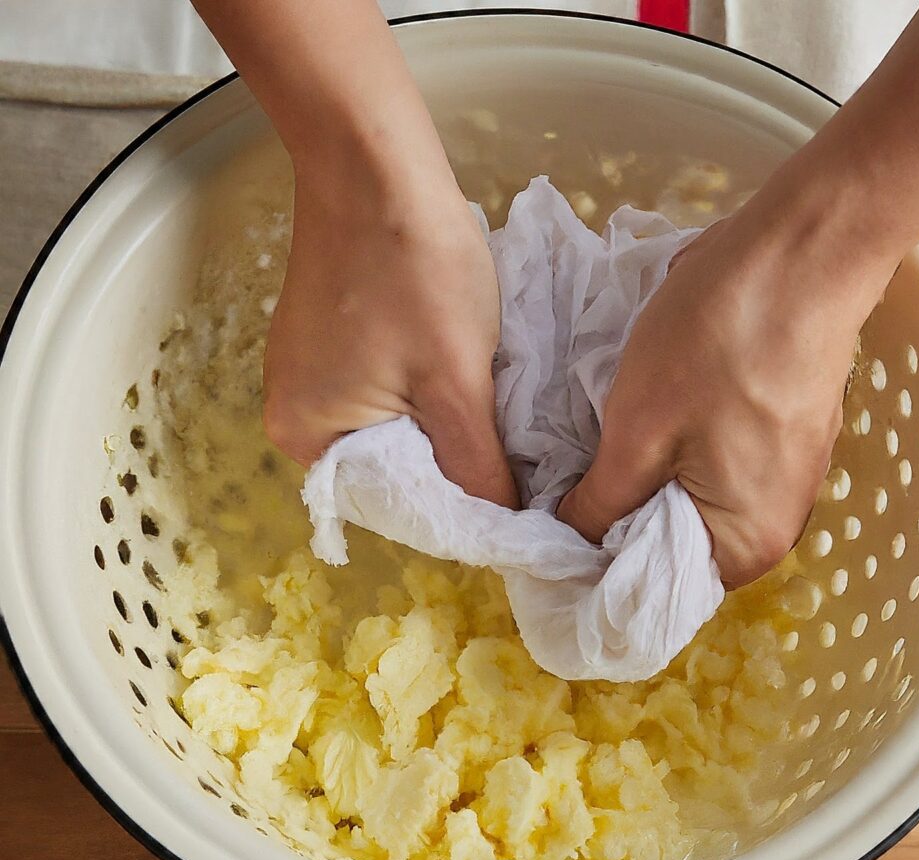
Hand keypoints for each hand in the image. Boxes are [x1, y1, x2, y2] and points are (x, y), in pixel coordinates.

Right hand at [192, 0, 516, 506]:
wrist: (374, 164)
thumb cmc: (413, 272)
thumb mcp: (457, 384)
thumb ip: (479, 469)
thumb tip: (506, 526)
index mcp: (308, 440)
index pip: (398, 507)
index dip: (459, 505)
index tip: (512, 491)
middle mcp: (295, 418)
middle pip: (394, 471)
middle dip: (453, 461)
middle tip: (509, 444)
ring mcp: (306, 377)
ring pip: (394, 430)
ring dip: (443, 424)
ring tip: (487, 402)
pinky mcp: (326, 344)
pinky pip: (382, 393)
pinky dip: (423, 391)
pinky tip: (456, 370)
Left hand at [557, 204, 896, 588]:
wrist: (802, 251)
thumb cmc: (717, 345)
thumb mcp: (637, 433)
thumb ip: (599, 506)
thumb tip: (568, 542)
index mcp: (744, 545)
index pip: (652, 588)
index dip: (594, 564)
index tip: (546, 536)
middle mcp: (774, 527)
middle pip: (672, 546)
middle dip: (616, 521)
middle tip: (559, 488)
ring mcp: (785, 480)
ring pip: (689, 503)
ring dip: (641, 484)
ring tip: (593, 453)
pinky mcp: (783, 437)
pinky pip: (714, 469)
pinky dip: (672, 457)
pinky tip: (640, 425)